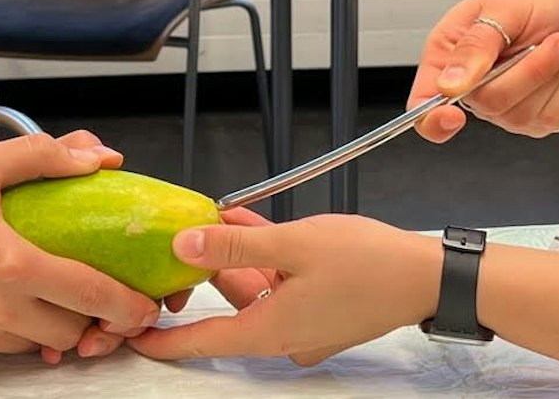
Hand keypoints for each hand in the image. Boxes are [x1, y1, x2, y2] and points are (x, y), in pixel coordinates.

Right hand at [0, 131, 159, 362]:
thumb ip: (43, 157)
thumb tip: (99, 159)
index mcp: (10, 262)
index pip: (90, 295)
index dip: (129, 305)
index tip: (148, 303)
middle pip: (75, 331)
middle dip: (100, 321)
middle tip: (112, 301)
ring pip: (45, 347)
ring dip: (65, 329)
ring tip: (72, 303)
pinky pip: (11, 350)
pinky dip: (28, 334)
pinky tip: (26, 307)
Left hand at [127, 214, 440, 365]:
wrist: (426, 278)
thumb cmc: (369, 263)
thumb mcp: (293, 243)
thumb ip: (235, 244)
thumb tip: (185, 243)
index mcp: (269, 330)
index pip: (200, 341)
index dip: (162, 339)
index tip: (131, 333)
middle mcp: (283, 337)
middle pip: (229, 308)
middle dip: (206, 273)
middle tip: (181, 241)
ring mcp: (305, 328)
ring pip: (255, 292)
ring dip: (237, 258)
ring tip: (219, 218)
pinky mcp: (323, 314)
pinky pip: (280, 287)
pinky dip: (265, 261)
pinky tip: (252, 225)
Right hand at [408, 0, 558, 141]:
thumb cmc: (542, 0)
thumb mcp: (503, 7)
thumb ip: (475, 44)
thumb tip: (450, 82)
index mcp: (449, 54)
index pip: (424, 102)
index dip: (431, 118)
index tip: (451, 115)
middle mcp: (473, 85)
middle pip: (486, 104)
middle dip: (526, 71)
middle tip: (546, 40)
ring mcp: (506, 107)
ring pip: (521, 114)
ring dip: (550, 74)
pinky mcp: (538, 119)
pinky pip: (551, 117)